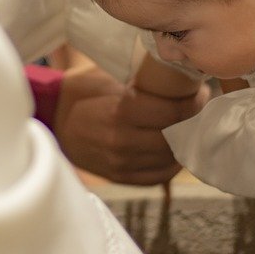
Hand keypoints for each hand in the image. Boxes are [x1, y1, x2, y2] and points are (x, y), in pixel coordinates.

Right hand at [53, 62, 207, 185]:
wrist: (53, 121)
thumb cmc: (84, 92)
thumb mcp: (109, 77)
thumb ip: (142, 83)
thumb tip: (181, 76)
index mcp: (119, 112)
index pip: (172, 112)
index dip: (193, 102)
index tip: (200, 92)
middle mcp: (122, 141)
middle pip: (175, 134)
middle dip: (193, 120)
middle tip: (201, 106)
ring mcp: (122, 163)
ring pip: (171, 157)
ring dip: (186, 141)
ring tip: (191, 125)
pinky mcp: (122, 177)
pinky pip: (160, 175)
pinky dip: (172, 161)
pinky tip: (176, 146)